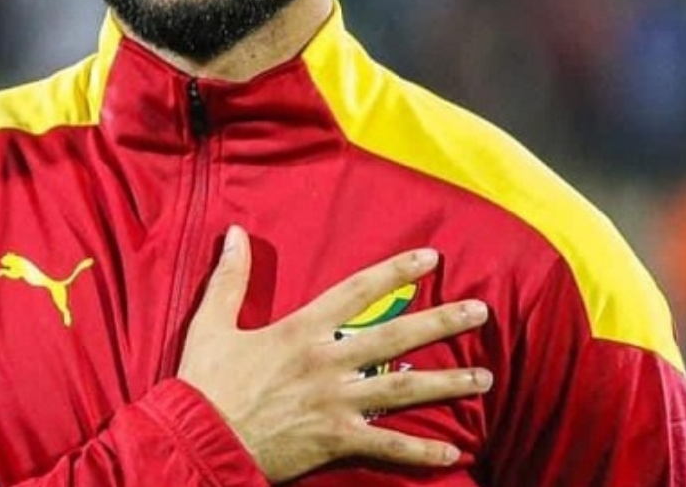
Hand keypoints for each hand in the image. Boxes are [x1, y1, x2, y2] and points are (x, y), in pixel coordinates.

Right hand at [177, 226, 491, 482]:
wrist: (199, 441)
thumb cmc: (205, 382)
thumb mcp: (212, 322)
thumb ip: (230, 277)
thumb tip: (235, 233)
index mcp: (301, 329)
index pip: (358, 290)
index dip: (396, 271)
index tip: (431, 258)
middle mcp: (327, 361)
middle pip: (395, 336)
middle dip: (442, 322)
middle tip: (481, 311)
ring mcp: (335, 403)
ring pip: (403, 389)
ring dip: (447, 383)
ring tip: (486, 379)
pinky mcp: (335, 440)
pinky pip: (387, 447)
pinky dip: (421, 451)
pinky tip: (452, 451)